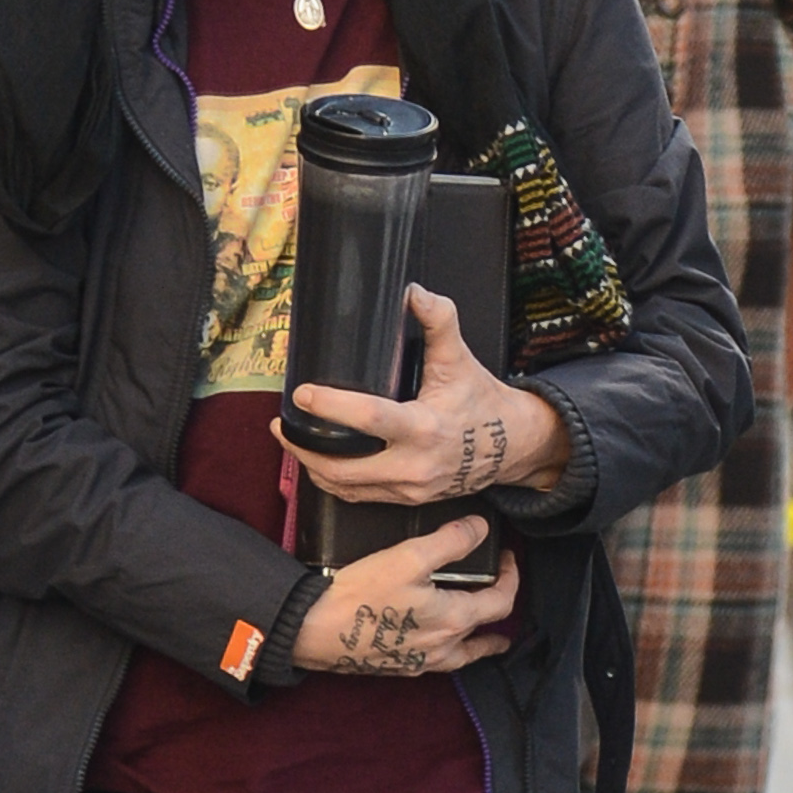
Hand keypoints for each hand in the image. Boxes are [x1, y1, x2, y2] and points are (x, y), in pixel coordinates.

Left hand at [278, 286, 569, 506]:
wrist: (511, 447)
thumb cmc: (482, 401)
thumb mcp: (460, 358)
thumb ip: (439, 321)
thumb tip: (413, 291)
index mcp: (425, 428)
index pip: (369, 420)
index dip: (331, 407)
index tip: (301, 393)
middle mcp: (414, 465)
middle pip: (343, 468)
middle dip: (304, 448)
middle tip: (281, 424)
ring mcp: (409, 488)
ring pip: (346, 487)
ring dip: (312, 467)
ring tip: (292, 441)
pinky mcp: (406, 500)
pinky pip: (360, 496)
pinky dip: (334, 481)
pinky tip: (319, 463)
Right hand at [293, 525, 519, 677]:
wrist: (314, 630)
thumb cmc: (360, 595)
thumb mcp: (408, 557)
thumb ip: (450, 541)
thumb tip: (480, 528)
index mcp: (454, 619)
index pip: (501, 601)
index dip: (511, 577)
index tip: (508, 558)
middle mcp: (444, 647)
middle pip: (487, 629)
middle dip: (500, 604)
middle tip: (499, 585)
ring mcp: (422, 662)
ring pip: (466, 654)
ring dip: (484, 641)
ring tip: (494, 637)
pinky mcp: (400, 667)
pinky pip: (440, 663)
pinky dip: (453, 652)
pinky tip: (442, 645)